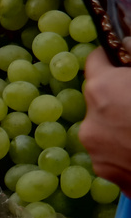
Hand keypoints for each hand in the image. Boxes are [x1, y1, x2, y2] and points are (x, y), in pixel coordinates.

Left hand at [80, 48, 130, 195]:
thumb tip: (128, 44)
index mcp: (103, 89)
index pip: (96, 61)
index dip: (112, 58)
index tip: (124, 60)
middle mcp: (90, 121)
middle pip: (100, 97)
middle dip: (119, 94)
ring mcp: (95, 150)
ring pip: (105, 126)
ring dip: (122, 122)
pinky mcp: (105, 172)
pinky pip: (112, 152)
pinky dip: (127, 147)